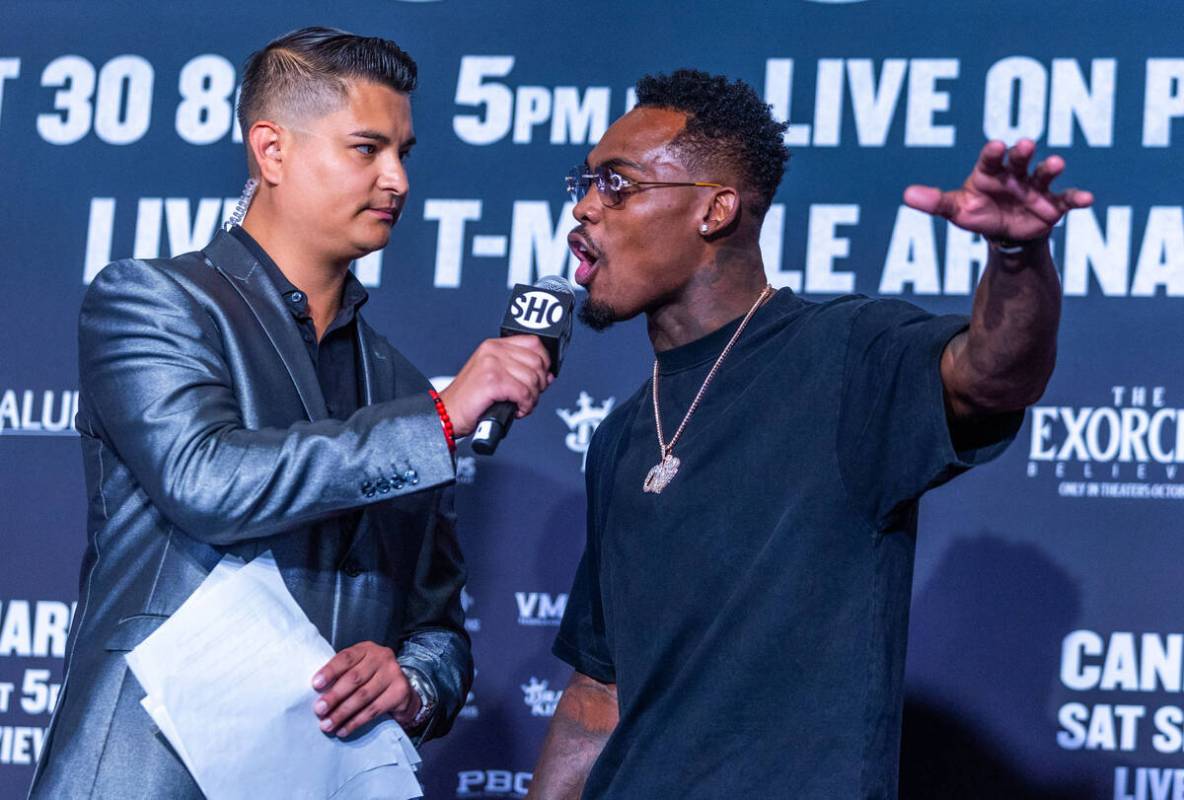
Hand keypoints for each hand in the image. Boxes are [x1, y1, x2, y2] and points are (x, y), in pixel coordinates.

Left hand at [311, 641, 419, 736]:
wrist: (402, 691)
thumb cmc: (371, 679)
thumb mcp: (358, 668)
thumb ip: (342, 675)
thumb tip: (316, 694)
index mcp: (366, 649)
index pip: (346, 657)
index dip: (330, 671)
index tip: (315, 685)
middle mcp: (382, 657)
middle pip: (354, 678)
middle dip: (334, 696)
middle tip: (319, 710)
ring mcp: (393, 674)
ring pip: (363, 696)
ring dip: (342, 713)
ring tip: (327, 724)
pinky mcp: (400, 692)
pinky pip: (373, 710)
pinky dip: (356, 722)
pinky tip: (343, 729)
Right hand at [440, 335, 552, 436]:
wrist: (447, 414)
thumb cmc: (470, 400)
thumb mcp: (495, 377)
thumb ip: (520, 371)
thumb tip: (548, 375)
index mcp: (494, 345)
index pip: (534, 343)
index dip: (544, 362)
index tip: (541, 378)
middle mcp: (493, 350)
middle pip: (537, 362)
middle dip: (539, 384)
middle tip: (529, 397)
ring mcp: (492, 364)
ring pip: (532, 379)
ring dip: (532, 398)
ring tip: (520, 406)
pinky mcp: (492, 381)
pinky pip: (524, 393)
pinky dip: (525, 406)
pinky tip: (517, 411)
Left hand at [903, 138, 1092, 242]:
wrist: (1003, 232)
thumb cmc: (977, 211)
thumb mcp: (955, 209)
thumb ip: (934, 201)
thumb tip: (906, 196)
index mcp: (989, 172)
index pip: (990, 159)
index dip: (993, 152)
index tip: (995, 145)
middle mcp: (1015, 175)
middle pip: (1019, 160)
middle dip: (1022, 153)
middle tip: (1024, 144)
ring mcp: (1035, 188)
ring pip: (1044, 174)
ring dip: (1051, 168)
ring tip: (1057, 163)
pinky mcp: (1052, 205)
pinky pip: (1066, 199)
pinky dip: (1077, 198)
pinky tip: (1088, 198)